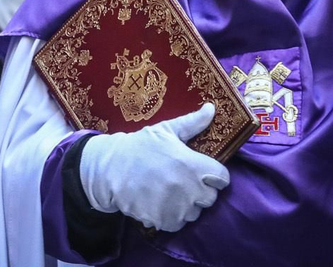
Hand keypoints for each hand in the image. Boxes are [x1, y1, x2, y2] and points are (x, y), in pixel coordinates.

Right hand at [79, 104, 229, 231]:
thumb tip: (212, 108)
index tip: (204, 172)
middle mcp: (188, 187)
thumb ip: (192, 123)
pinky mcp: (164, 221)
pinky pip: (179, 224)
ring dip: (187, 205)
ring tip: (171, 192)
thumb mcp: (166, 130)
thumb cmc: (140, 147)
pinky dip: (173, 217)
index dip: (216, 175)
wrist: (110, 168)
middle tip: (185, 181)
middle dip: (201, 190)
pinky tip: (162, 203)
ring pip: (195, 213)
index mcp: (192, 164)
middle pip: (210, 197)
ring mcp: (176, 207)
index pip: (222, 178)